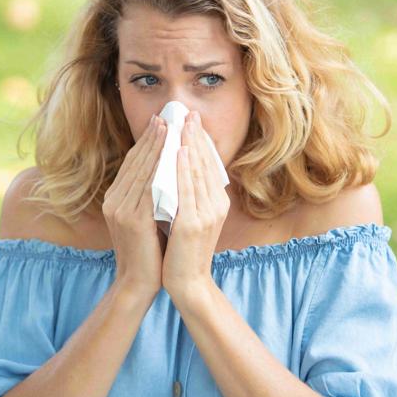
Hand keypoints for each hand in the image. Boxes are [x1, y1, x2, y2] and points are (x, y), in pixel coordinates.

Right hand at [102, 115, 167, 298]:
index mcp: (116, 199)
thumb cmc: (149, 252)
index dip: (147, 141)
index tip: (161, 122)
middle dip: (153, 137)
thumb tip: (167, 170)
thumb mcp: (146, 218)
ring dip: (157, 146)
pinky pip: (150, 187)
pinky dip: (160, 168)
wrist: (138, 283)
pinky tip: (172, 154)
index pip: (133, 163)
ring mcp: (121, 209)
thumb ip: (150, 196)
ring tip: (170, 127)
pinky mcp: (133, 220)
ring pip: (142, 170)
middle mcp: (114, 200)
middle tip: (167, 115)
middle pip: (136, 161)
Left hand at [162, 111, 229, 301]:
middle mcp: (216, 205)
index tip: (191, 120)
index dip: (201, 141)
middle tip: (188, 112)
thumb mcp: (191, 218)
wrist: (187, 284)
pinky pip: (188, 189)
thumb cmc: (184, 252)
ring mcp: (206, 214)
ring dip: (190, 145)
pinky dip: (185, 168)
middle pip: (206, 164)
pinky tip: (180, 151)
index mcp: (216, 203)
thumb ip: (190, 195)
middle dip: (196, 137)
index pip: (209, 166)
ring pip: (198, 172)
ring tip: (183, 124)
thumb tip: (180, 168)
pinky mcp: (192, 224)